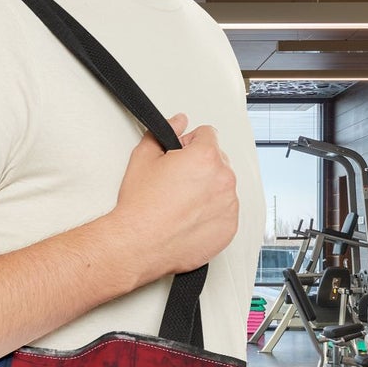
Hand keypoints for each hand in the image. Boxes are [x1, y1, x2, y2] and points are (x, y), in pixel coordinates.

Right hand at [114, 112, 238, 282]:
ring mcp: (229, 205)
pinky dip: (211, 213)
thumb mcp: (143, 158)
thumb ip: (166, 132)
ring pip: (222, 186)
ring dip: (207, 190)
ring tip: (181, 203)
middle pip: (218, 160)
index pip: (208, 134)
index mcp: (206, 157)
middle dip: (201, 166)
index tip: (179, 157)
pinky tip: (189, 218)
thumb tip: (178, 122)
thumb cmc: (140, 207)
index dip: (189, 143)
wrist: (138, 244)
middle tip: (176, 183)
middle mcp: (223, 179)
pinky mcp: (229, 228)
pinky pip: (225, 212)